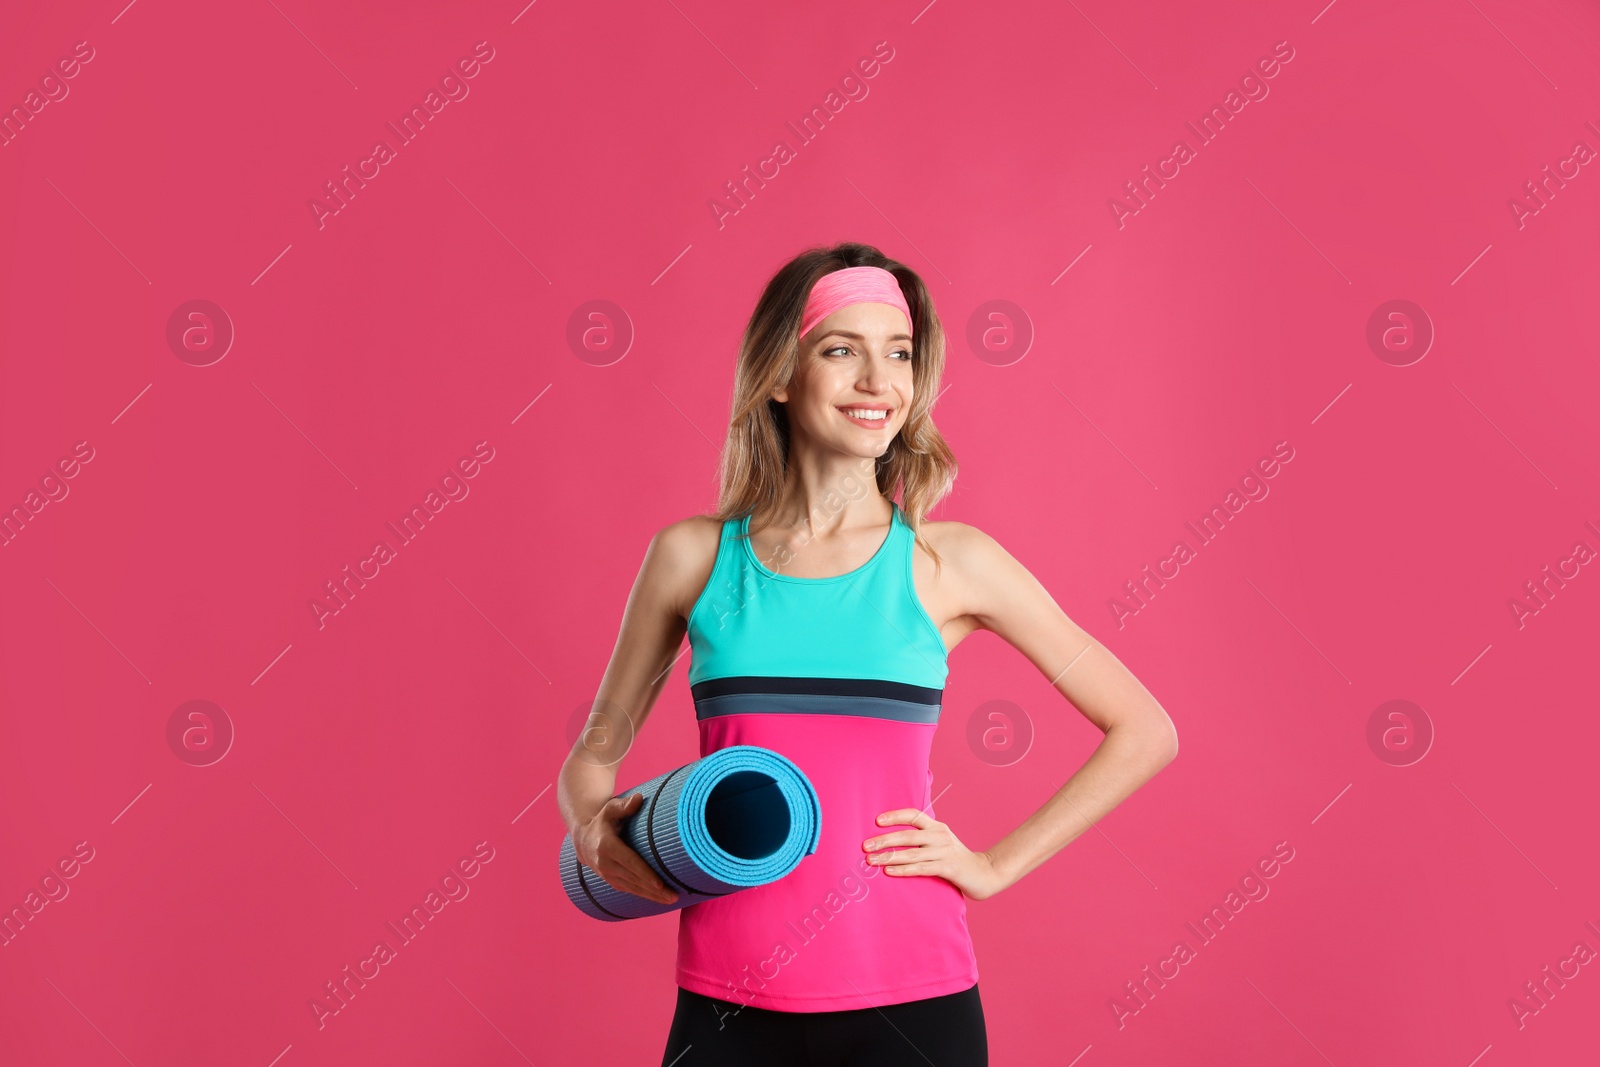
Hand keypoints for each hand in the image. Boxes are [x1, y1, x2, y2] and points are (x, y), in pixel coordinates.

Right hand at [573, 793, 678, 905]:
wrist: (584, 839)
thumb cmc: (604, 820)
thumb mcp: (610, 809)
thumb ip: (624, 805)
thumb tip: (639, 798)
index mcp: (607, 846)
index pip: (629, 863)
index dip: (644, 874)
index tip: (659, 883)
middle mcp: (605, 864)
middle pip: (634, 879)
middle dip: (654, 890)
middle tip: (674, 897)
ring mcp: (607, 875)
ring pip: (633, 888)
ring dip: (652, 896)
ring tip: (672, 900)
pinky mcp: (611, 881)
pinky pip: (629, 890)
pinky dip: (644, 895)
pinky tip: (659, 899)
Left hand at [863, 808, 1009, 900]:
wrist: (983, 873)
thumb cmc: (955, 857)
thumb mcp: (940, 841)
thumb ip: (922, 838)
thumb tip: (892, 838)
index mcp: (937, 826)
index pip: (913, 815)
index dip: (895, 816)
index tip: (877, 821)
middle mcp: (939, 836)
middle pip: (907, 836)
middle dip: (884, 840)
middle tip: (865, 846)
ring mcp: (944, 852)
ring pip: (911, 854)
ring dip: (888, 857)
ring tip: (871, 861)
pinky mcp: (947, 868)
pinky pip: (920, 869)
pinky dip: (903, 870)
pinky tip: (889, 872)